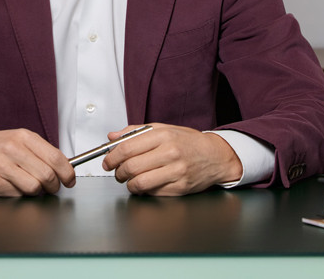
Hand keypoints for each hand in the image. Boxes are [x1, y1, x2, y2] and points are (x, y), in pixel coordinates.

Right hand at [0, 129, 75, 196]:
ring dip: (37, 191)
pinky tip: (14, 185)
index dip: (67, 172)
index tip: (69, 179)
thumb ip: (41, 151)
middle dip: (54, 186)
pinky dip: (20, 194)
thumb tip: (65, 166)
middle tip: (52, 187)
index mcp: (24, 137)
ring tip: (32, 185)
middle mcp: (13, 149)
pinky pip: (17, 195)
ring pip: (34, 188)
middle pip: (47, 175)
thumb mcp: (19, 139)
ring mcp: (2, 166)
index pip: (55, 158)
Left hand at [101, 123, 242, 195]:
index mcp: (163, 136)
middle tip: (117, 172)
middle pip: (131, 167)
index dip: (112, 157)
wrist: (216, 156)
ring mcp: (176, 172)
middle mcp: (170, 153)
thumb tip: (112, 137)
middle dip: (118, 172)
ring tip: (129, 179)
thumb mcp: (164, 129)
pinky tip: (146, 183)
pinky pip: (152, 193)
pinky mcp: (180, 188)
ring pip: (139, 183)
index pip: (127, 148)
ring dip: (128, 184)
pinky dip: (144, 190)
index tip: (108, 161)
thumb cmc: (189, 142)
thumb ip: (135, 132)